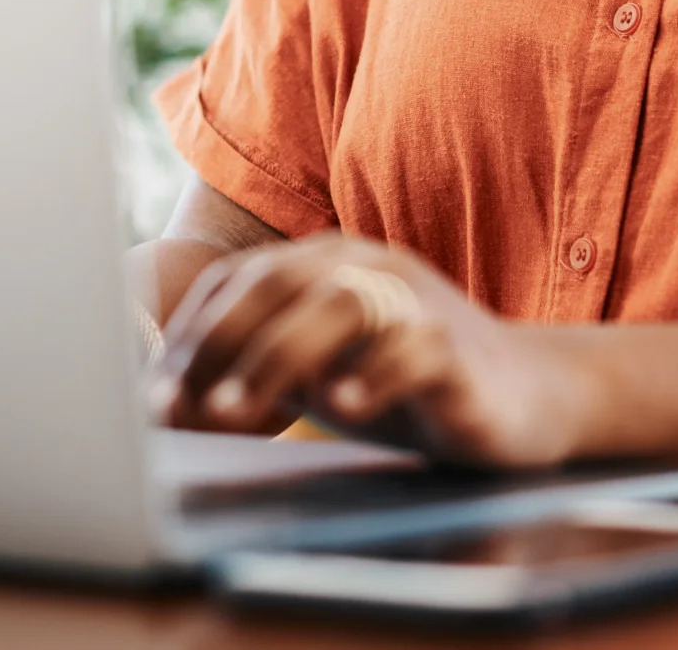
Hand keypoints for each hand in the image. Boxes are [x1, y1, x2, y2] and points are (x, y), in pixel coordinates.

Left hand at [148, 234, 590, 468]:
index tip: (153, 395)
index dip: (190, 335)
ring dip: (277, 359)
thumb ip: (257, 372)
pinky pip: (414, 350)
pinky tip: (342, 406)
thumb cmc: (405, 384)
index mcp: (328, 264)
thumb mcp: (321, 371)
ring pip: (341, 307)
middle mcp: (369, 269)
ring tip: (235, 413)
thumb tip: (165, 403)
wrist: (524, 398)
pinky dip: (374, 374)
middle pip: (280, 283)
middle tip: (178, 407)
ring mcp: (417, 304)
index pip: (241, 281)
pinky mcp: (459, 351)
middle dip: (218, 345)